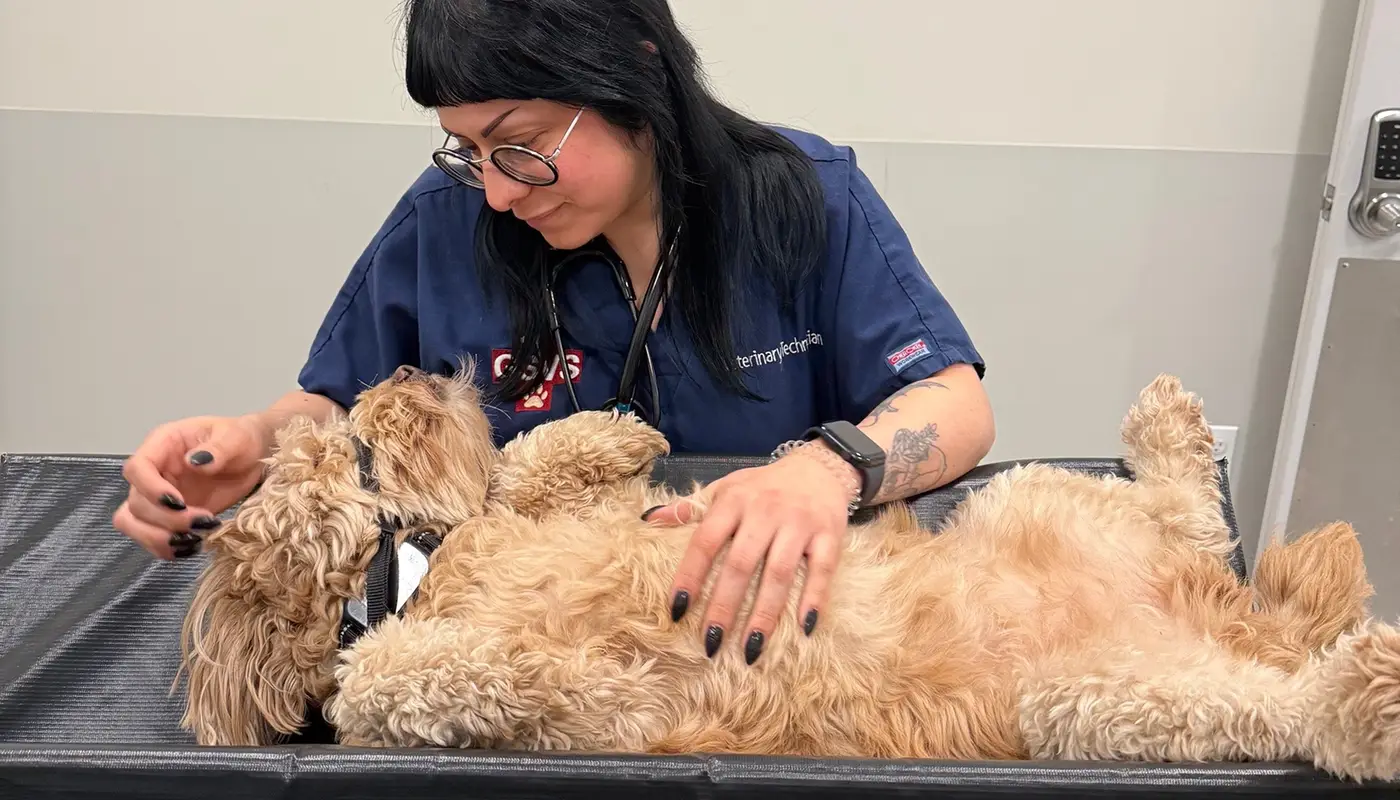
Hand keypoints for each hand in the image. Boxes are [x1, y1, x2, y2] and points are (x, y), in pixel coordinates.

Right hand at [112, 414, 269, 559]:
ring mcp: (157, 497)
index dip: (150, 489)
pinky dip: (166, 548)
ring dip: (159, 538)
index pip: (136, 468)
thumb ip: (218, 448)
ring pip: (133, 523)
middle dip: (167, 519)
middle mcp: (153, 472)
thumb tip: (194, 462)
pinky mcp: (167, 518)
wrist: (251, 458)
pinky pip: (150, 538)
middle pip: (136, 502)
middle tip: (202, 521)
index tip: (179, 503)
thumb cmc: (240, 440)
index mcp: (163, 445)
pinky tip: (193, 546)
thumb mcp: (235, 437)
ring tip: (195, 539)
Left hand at [645, 443, 858, 664]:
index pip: (705, 541)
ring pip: (779, 573)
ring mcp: (799, 524)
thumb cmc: (764, 486)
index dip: (690, 575)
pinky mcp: (830, 535)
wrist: (819, 468)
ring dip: (764, 614)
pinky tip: (803, 628)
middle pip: (741, 564)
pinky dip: (814, 598)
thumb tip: (648, 520)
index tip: (677, 610)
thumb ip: (690, 507)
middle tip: (710, 642)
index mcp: (734, 500)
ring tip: (750, 648)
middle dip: (724, 606)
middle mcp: (765, 511)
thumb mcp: (726, 489)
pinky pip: (822, 570)